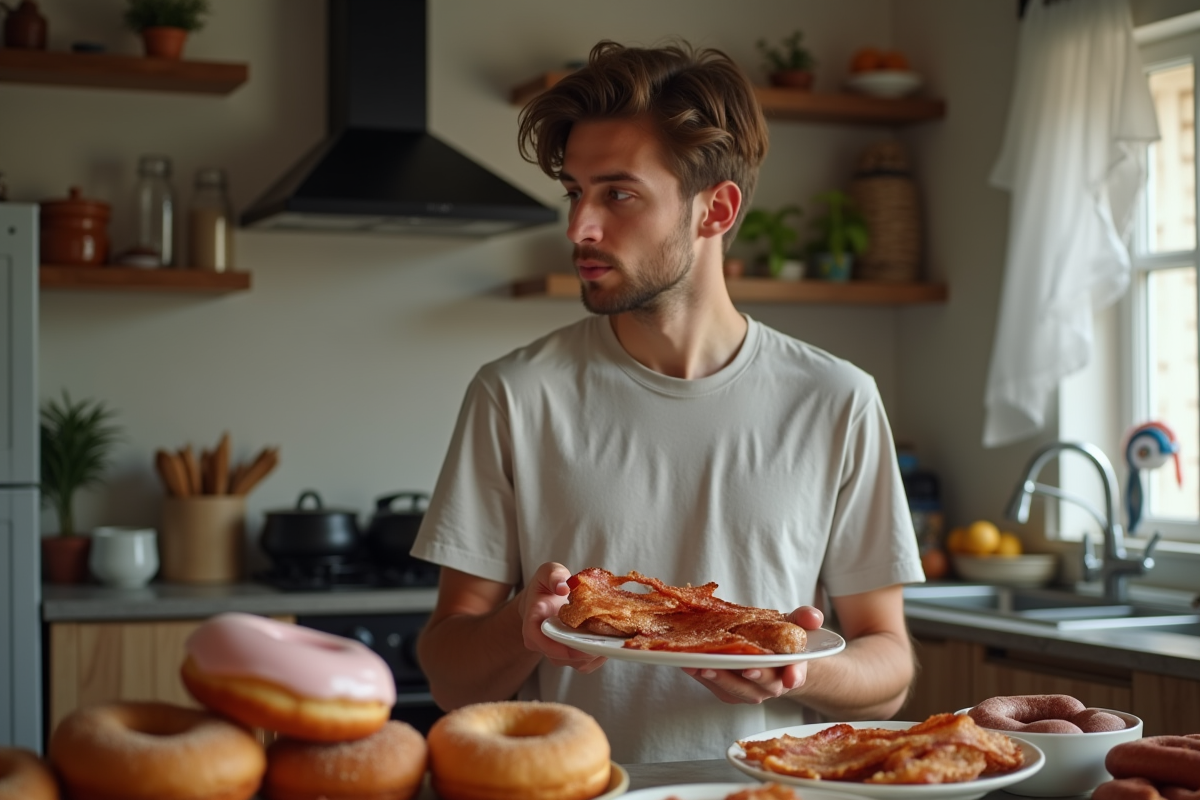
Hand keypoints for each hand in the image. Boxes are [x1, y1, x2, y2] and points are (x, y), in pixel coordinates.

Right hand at [517, 561, 606, 673]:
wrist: (546, 600)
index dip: (556, 646)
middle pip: (560, 656)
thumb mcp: (548, 572)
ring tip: (610, 638)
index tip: (578, 641)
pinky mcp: (571, 657)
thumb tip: (564, 587)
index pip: (536, 640)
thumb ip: (554, 576)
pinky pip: (586, 664)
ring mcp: (557, 653)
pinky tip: (609, 642)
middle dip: (583, 650)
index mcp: (532, 623)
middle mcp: (542, 643)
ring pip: (576, 663)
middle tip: (605, 638)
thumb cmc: (546, 586)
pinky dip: (599, 656)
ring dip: (594, 653)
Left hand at [682, 605, 823, 703]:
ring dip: (719, 678)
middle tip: (742, 667)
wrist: (768, 656)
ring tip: (703, 665)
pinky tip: (689, 664)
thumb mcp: (795, 624)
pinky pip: (716, 687)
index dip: (795, 675)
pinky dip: (702, 677)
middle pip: (762, 684)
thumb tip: (814, 617)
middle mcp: (772, 686)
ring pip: (735, 690)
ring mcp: (749, 691)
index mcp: (792, 670)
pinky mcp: (729, 692)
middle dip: (752, 676)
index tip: (791, 676)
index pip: (796, 675)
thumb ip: (805, 619)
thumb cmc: (782, 640)